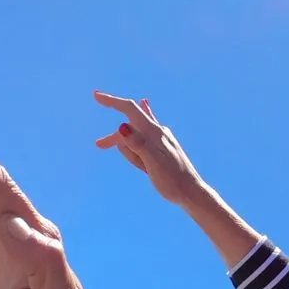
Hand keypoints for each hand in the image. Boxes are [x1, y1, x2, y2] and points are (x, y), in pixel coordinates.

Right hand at [93, 92, 209, 207]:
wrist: (193, 193)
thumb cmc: (173, 180)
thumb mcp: (153, 163)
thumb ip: (138, 144)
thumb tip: (123, 126)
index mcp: (154, 133)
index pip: (130, 110)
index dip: (112, 101)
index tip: (96, 95)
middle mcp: (159, 132)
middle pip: (129, 127)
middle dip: (116, 137)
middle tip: (98, 145)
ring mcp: (162, 139)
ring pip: (136, 137)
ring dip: (132, 153)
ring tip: (146, 170)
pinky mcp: (163, 147)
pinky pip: (144, 140)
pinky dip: (137, 139)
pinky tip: (146, 105)